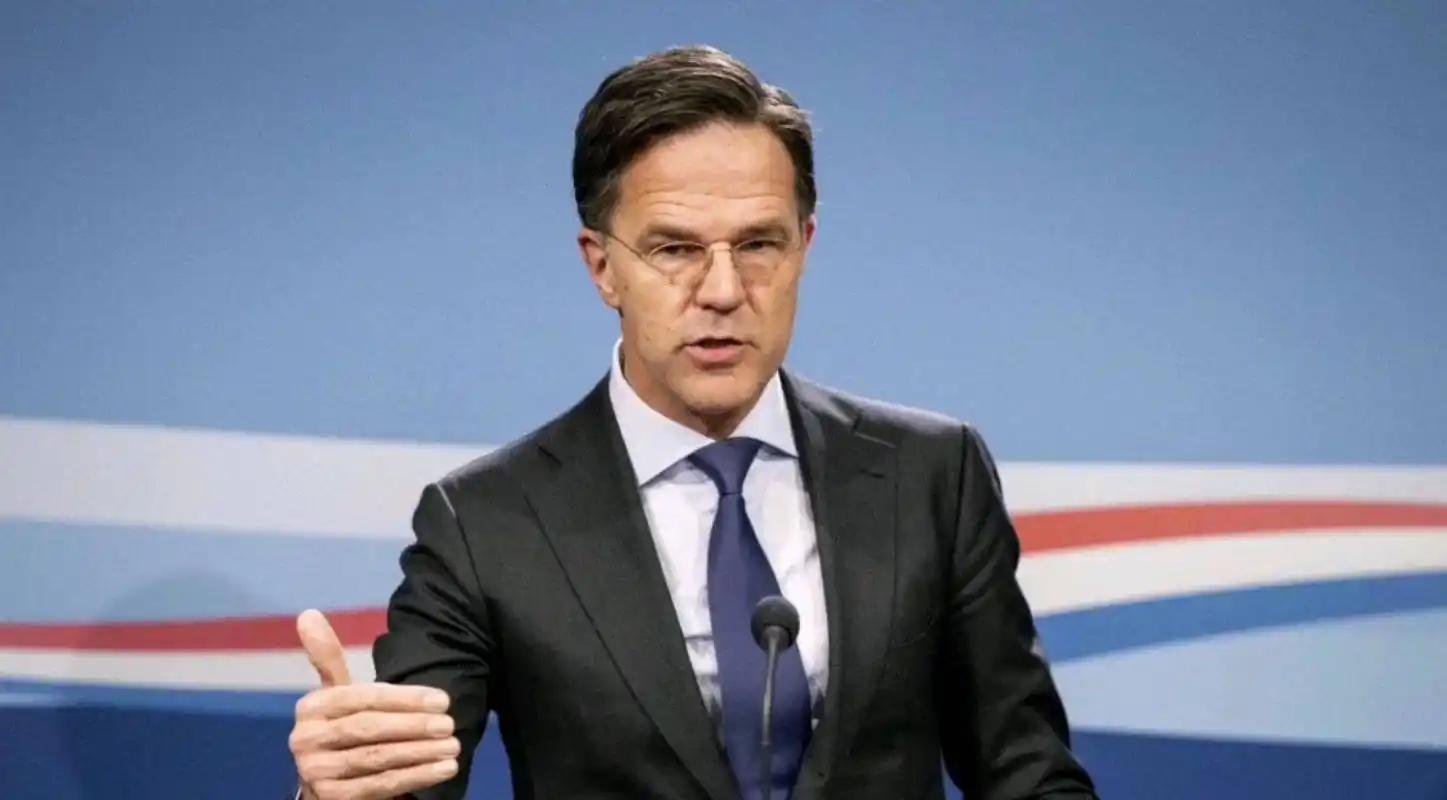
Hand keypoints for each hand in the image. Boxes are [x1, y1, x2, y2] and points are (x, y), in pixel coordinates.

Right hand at [289, 609, 460, 799]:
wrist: (327, 780)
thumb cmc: (343, 728)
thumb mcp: (337, 693)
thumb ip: (328, 657)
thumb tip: (308, 612)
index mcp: (310, 707)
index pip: (362, 698)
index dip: (404, 698)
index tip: (442, 699)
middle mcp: (306, 740)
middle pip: (368, 729)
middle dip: (414, 725)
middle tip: (450, 723)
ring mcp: (317, 773)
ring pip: (377, 759)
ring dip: (420, 753)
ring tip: (453, 746)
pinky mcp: (333, 799)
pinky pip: (380, 786)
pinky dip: (416, 777)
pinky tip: (443, 769)